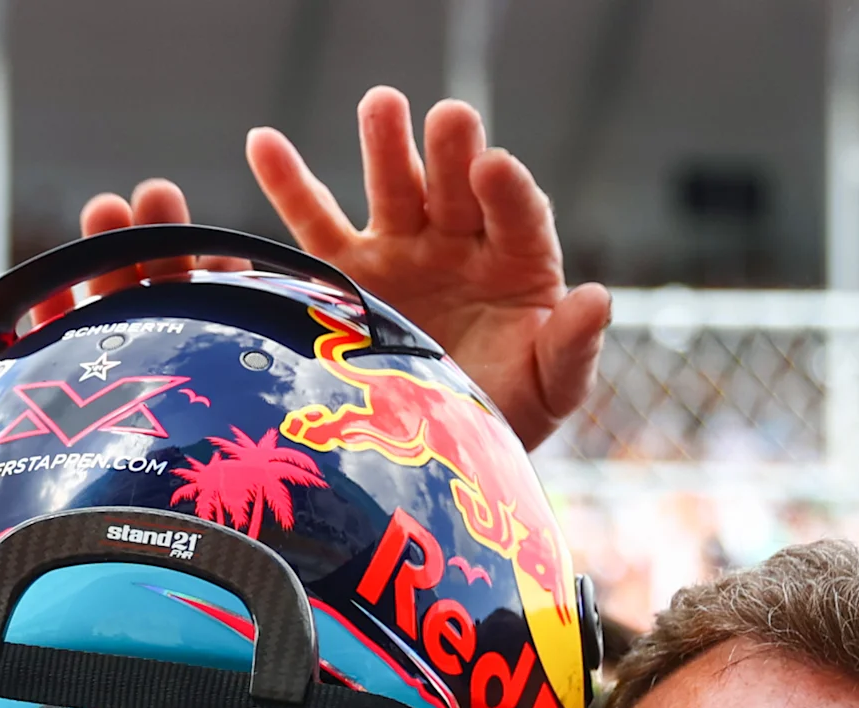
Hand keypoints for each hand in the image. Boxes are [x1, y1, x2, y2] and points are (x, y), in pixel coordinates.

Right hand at [69, 91, 603, 452]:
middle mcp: (459, 244)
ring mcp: (402, 252)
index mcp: (517, 264)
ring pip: (394, 190)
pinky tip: (262, 142)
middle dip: (452, 154)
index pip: (517, 216)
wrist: (434, 452)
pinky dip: (287, 182)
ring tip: (382, 104)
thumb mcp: (548, 390)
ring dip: (387, 146)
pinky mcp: (347, 274)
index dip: (507, 192)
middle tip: (449, 118)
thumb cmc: (503, 416)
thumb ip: (571, 348)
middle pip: (456, 189)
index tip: (494, 168)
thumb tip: (596, 298)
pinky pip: (315, 226)